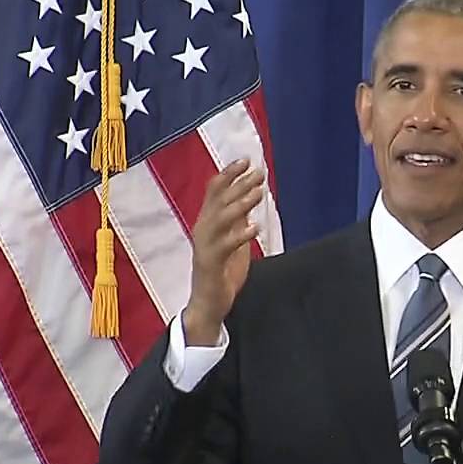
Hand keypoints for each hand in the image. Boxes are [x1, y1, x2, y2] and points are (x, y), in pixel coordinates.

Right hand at [183, 159, 263, 345]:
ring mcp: (205, 245)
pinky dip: (240, 235)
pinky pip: (226, 246)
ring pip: (220, 218)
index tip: (246, 160)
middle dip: (239, 184)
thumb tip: (249, 196)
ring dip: (240, 204)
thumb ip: (238, 220)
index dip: (229, 174)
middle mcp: (203, 229)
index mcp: (207, 222)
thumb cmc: (221, 271)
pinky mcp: (210, 263)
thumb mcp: (233, 240)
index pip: (215, 191)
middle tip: (259, 172)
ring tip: (259, 193)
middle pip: (219, 200)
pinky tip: (255, 227)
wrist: (208, 303)